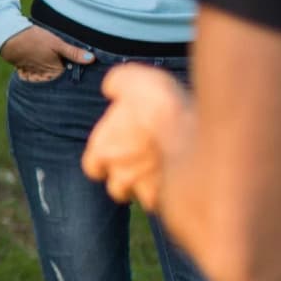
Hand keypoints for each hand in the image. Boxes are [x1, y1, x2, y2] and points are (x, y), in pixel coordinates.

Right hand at [0, 25, 93, 82]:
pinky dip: (39, 71)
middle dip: (63, 72)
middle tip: (63, 60)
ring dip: (50, 71)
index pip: (70, 75)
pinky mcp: (26, 71)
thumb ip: (73, 52)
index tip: (79, 63)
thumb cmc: (34, 39)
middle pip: (59, 78)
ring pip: (48, 76)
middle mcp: (45, 77)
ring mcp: (34, 75)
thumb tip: (91, 59)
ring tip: (50, 59)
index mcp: (55, 72)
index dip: (75, 68)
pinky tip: (40, 61)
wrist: (9, 36)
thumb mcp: (56, 43)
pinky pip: (36, 74)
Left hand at [82, 62, 194, 212]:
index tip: (113, 153)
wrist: (188, 127)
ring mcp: (145, 188)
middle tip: (140, 166)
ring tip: (163, 174)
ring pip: (144, 199)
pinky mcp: (169, 195)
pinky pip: (168, 202)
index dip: (102, 161)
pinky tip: (182, 180)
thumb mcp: (128, 78)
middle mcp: (120, 174)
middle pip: (117, 188)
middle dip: (126, 180)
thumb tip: (112, 88)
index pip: (92, 167)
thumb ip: (116, 84)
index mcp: (102, 149)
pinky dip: (172, 194)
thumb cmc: (155, 101)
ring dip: (150, 190)